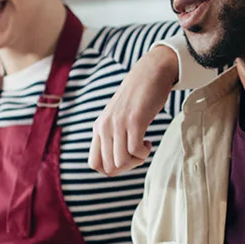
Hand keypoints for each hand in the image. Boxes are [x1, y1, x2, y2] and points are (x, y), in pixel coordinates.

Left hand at [87, 42, 178, 175]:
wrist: (150, 73)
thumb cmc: (138, 99)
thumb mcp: (118, 118)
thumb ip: (112, 136)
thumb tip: (115, 163)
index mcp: (98, 128)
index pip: (94, 164)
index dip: (111, 169)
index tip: (126, 158)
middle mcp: (104, 127)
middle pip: (109, 167)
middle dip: (126, 167)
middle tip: (138, 154)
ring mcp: (118, 124)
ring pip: (121, 162)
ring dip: (136, 160)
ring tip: (143, 147)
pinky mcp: (134, 121)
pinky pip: (134, 150)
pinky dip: (143, 153)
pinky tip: (148, 142)